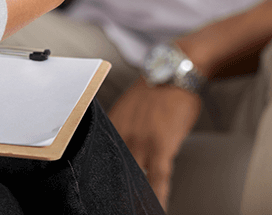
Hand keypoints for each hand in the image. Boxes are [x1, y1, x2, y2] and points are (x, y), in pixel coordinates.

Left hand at [109, 78, 200, 209]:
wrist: (175, 71)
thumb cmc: (157, 90)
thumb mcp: (129, 109)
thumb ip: (122, 130)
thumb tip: (119, 149)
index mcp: (111, 128)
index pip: (101, 162)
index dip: (100, 181)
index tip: (96, 195)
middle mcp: (121, 136)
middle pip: (113, 174)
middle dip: (113, 195)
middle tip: (110, 207)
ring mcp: (141, 142)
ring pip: (134, 180)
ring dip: (134, 200)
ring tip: (134, 212)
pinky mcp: (161, 145)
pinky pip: (157, 179)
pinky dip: (157, 197)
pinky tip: (156, 209)